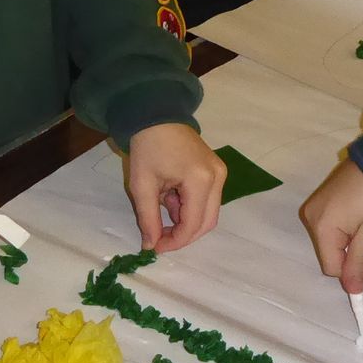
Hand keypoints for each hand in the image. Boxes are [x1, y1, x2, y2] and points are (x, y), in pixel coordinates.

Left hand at [124, 123, 224, 250]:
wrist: (157, 115)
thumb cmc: (147, 147)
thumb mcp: (142, 185)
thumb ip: (149, 219)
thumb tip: (151, 245)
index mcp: (200, 180)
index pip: (193, 224)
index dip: (175, 241)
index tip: (155, 247)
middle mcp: (217, 178)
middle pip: (208, 222)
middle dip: (184, 235)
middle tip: (161, 239)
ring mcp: (220, 173)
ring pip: (209, 212)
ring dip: (187, 220)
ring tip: (163, 210)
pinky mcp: (217, 170)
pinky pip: (208, 199)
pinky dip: (190, 206)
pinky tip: (171, 198)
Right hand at [300, 159, 362, 292]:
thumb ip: (358, 263)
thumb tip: (351, 292)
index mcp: (320, 227)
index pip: (331, 267)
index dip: (351, 266)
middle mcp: (310, 217)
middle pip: (329, 253)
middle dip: (350, 249)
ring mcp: (315, 205)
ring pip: (332, 240)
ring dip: (350, 236)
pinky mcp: (322, 197)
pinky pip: (332, 224)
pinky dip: (346, 224)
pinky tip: (360, 209)